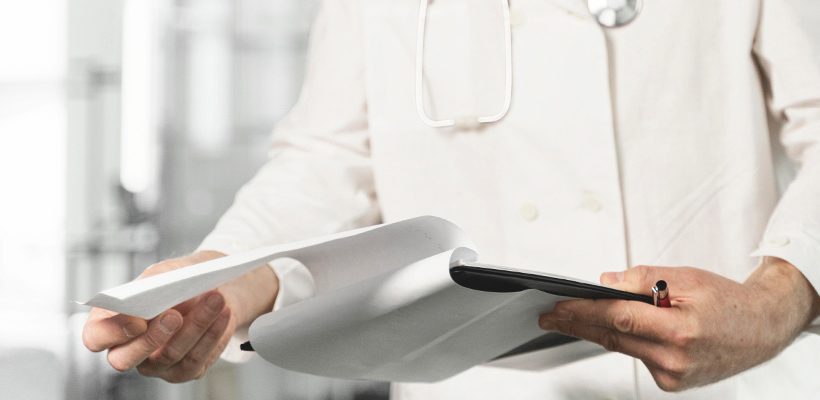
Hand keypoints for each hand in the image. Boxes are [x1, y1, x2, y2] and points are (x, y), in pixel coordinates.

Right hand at [82, 251, 278, 381]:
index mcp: (111, 323)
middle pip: (126, 359)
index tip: (137, 319)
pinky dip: (212, 334)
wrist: (209, 289)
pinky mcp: (183, 371)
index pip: (96, 337)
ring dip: (196, 325)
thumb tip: (152, 296)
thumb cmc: (176, 282)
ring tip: (215, 299)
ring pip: (170, 355)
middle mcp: (129, 350)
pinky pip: (196, 359)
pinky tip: (223, 313)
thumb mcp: (162, 274)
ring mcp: (155, 364)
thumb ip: (151, 284)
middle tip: (175, 315)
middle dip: (153, 336)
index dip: (112, 332)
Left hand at [538, 258, 819, 391]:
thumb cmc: (728, 302)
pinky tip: (619, 328)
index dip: (583, 312)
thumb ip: (643, 279)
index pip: (617, 318)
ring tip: (571, 317)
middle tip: (551, 315)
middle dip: (577, 323)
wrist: (761, 329)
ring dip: (596, 331)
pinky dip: (626, 340)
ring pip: (621, 347)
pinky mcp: (671, 383)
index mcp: (679, 330)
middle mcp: (674, 358)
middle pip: (612, 336)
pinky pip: (637, 357)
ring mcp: (672, 375)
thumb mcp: (687, 278)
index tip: (558, 307)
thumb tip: (606, 282)